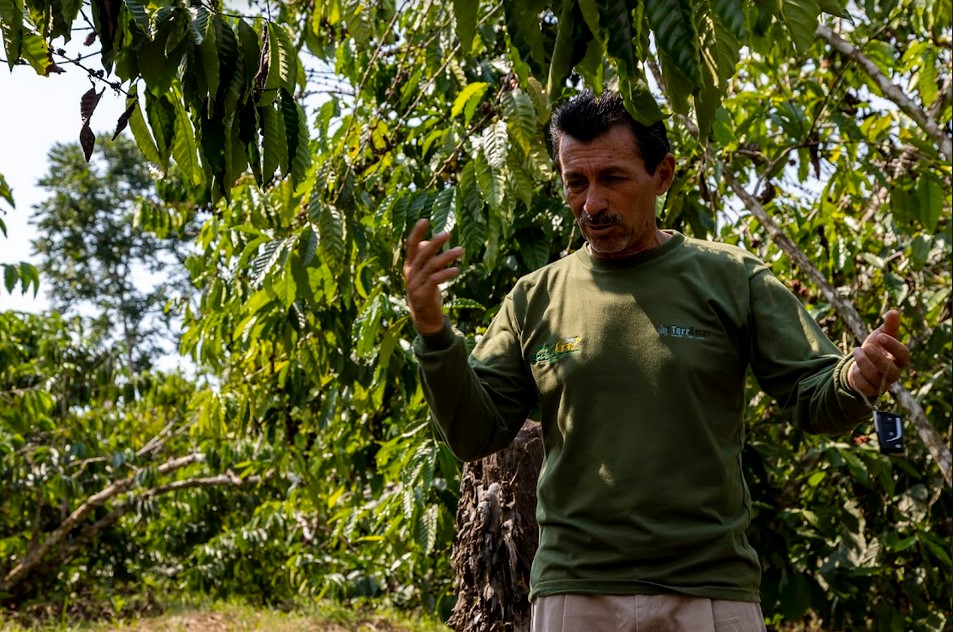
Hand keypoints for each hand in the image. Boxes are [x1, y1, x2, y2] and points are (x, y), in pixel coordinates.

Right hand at [403, 219, 464, 334]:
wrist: (424, 318)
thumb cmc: (426, 291)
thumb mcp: (425, 274)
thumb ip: (426, 259)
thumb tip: (426, 243)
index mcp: (410, 266)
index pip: (411, 246)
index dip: (416, 233)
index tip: (425, 220)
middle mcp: (410, 273)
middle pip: (422, 254)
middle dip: (435, 242)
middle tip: (448, 233)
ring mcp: (415, 284)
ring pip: (431, 266)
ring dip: (447, 257)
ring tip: (461, 250)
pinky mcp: (423, 295)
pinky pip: (435, 280)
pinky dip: (446, 274)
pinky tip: (457, 271)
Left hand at [848, 310, 909, 397]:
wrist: (861, 364)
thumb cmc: (876, 348)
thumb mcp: (881, 335)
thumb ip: (889, 326)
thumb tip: (893, 311)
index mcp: (899, 359)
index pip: (903, 355)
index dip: (893, 346)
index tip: (880, 336)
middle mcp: (893, 372)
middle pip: (890, 370)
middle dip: (877, 358)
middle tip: (867, 345)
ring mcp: (882, 383)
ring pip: (875, 377)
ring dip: (863, 363)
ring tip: (856, 350)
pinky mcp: (870, 390)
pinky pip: (864, 386)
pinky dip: (857, 375)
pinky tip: (853, 367)